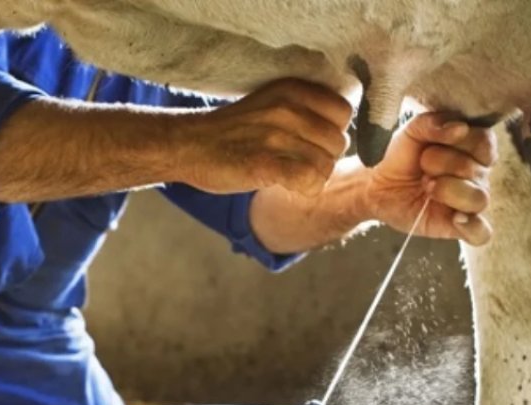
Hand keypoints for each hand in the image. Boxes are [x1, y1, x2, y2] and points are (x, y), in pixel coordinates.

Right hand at [176, 79, 352, 196]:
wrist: (187, 145)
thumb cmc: (232, 131)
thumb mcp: (270, 104)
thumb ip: (305, 110)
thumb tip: (342, 134)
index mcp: (292, 90)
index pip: (343, 113)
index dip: (332, 133)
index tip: (311, 143)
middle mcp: (287, 108)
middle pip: (338, 142)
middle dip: (323, 158)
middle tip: (296, 163)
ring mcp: (276, 135)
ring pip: (326, 165)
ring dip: (313, 177)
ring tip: (288, 174)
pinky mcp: (265, 163)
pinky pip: (311, 181)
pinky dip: (305, 189)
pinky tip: (287, 186)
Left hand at [365, 112, 496, 244]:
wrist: (379, 185)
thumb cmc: (402, 156)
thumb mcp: (411, 131)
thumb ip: (433, 123)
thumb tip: (460, 128)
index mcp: (474, 147)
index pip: (484, 142)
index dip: (458, 143)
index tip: (431, 145)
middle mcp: (478, 174)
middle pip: (476, 170)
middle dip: (441, 165)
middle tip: (422, 168)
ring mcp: (471, 201)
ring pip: (480, 199)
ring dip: (449, 191)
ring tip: (427, 187)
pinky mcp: (460, 226)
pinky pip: (481, 232)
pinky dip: (472, 226)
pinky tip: (455, 218)